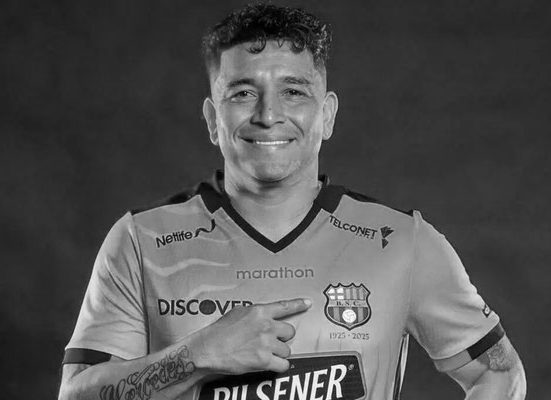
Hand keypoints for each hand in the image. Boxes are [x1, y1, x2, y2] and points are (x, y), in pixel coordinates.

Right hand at [190, 298, 310, 374]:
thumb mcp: (238, 313)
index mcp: (260, 311)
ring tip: (264, 353)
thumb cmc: (219, 331)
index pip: (285, 306)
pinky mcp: (264, 360)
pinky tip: (270, 364)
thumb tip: (265, 316)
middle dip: (282, 337)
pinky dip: (278, 366)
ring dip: (279, 352)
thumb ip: (255, 313)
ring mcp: (266, 343)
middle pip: (290, 331)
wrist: (208, 349)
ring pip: (287, 349)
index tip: (308, 303)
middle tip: (270, 341)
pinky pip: (283, 364)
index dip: (298, 305)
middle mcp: (266, 326)